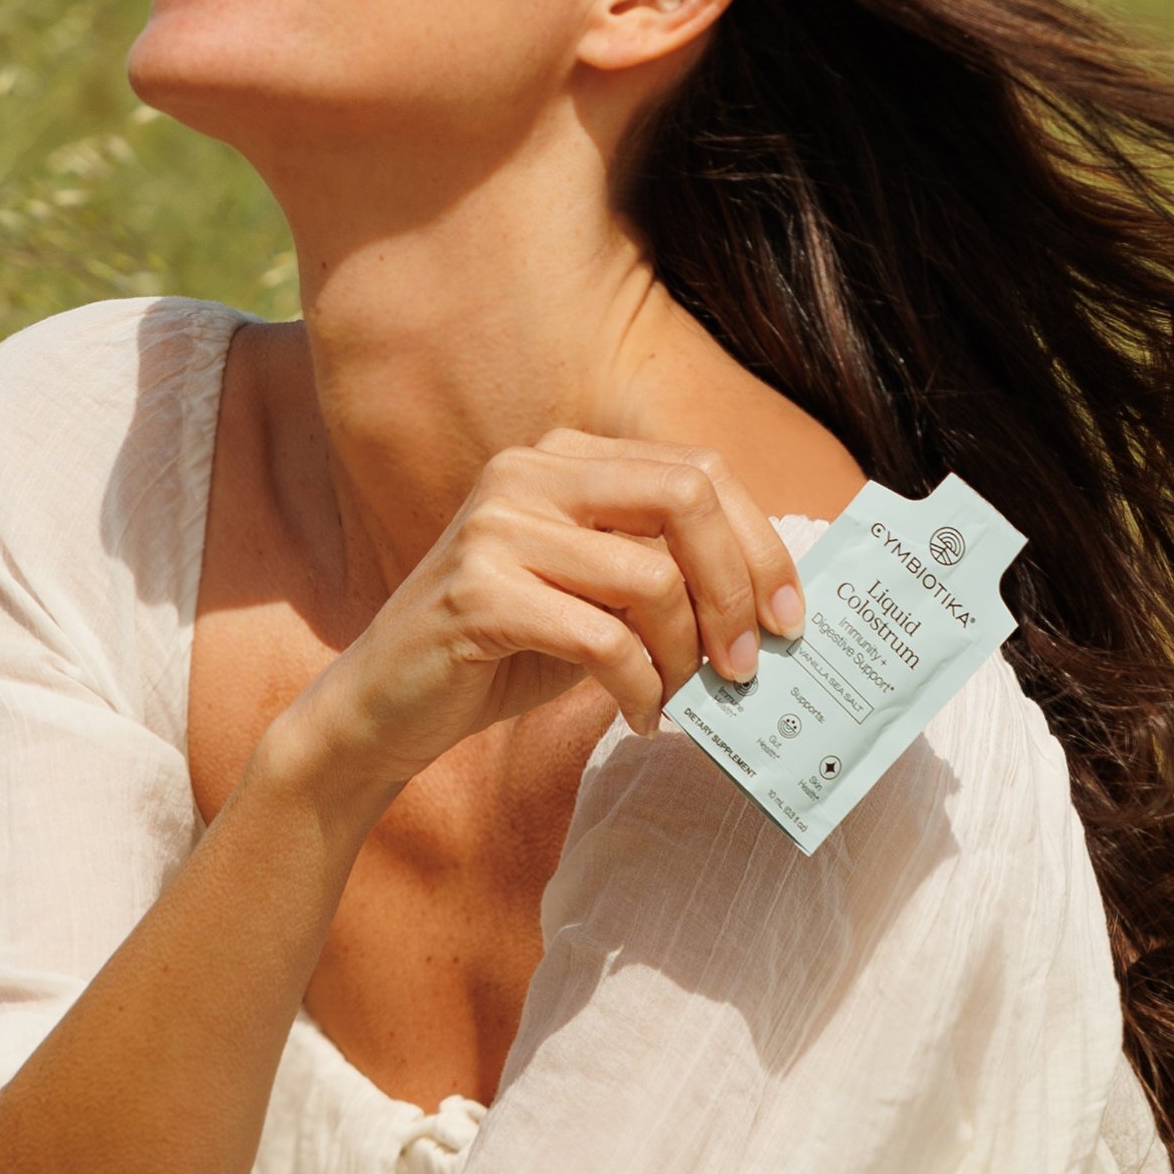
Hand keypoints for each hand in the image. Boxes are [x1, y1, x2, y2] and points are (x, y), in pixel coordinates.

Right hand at [279, 431, 806, 796]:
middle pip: (686, 496)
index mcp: (562, 457)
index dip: (759, 543)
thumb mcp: (593, 594)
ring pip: (652, 577)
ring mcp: (497, 527)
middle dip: (737, 586)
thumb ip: (661, 571)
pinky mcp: (478, 593)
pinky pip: (603, 640)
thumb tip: (770, 596)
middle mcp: (527, 472)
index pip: (696, 469)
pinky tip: (639, 716)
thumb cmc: (504, 649)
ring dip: (686, 656)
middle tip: (748, 663)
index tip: (788, 618)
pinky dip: (641, 690)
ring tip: (678, 697)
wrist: (386, 703)